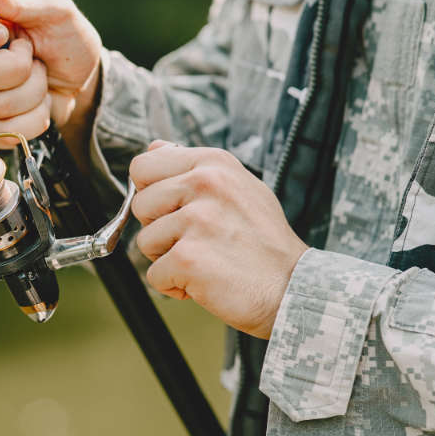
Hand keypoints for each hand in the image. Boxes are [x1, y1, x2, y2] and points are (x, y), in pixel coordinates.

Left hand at [129, 141, 308, 338]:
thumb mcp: (238, 187)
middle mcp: (204, 184)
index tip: (173, 209)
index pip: (143, 166)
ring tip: (207, 260)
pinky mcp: (188, 258)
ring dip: (168, 259)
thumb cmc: (264, 243)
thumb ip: (193, 167)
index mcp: (213, 164)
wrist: (294, 288)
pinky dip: (175, 286)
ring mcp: (196, 220)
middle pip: (140, 204)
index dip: (151, 192)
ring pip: (145, 241)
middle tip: (198, 240)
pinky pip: (153, 275)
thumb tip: (154, 147)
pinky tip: (205, 282)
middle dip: (159, 229)